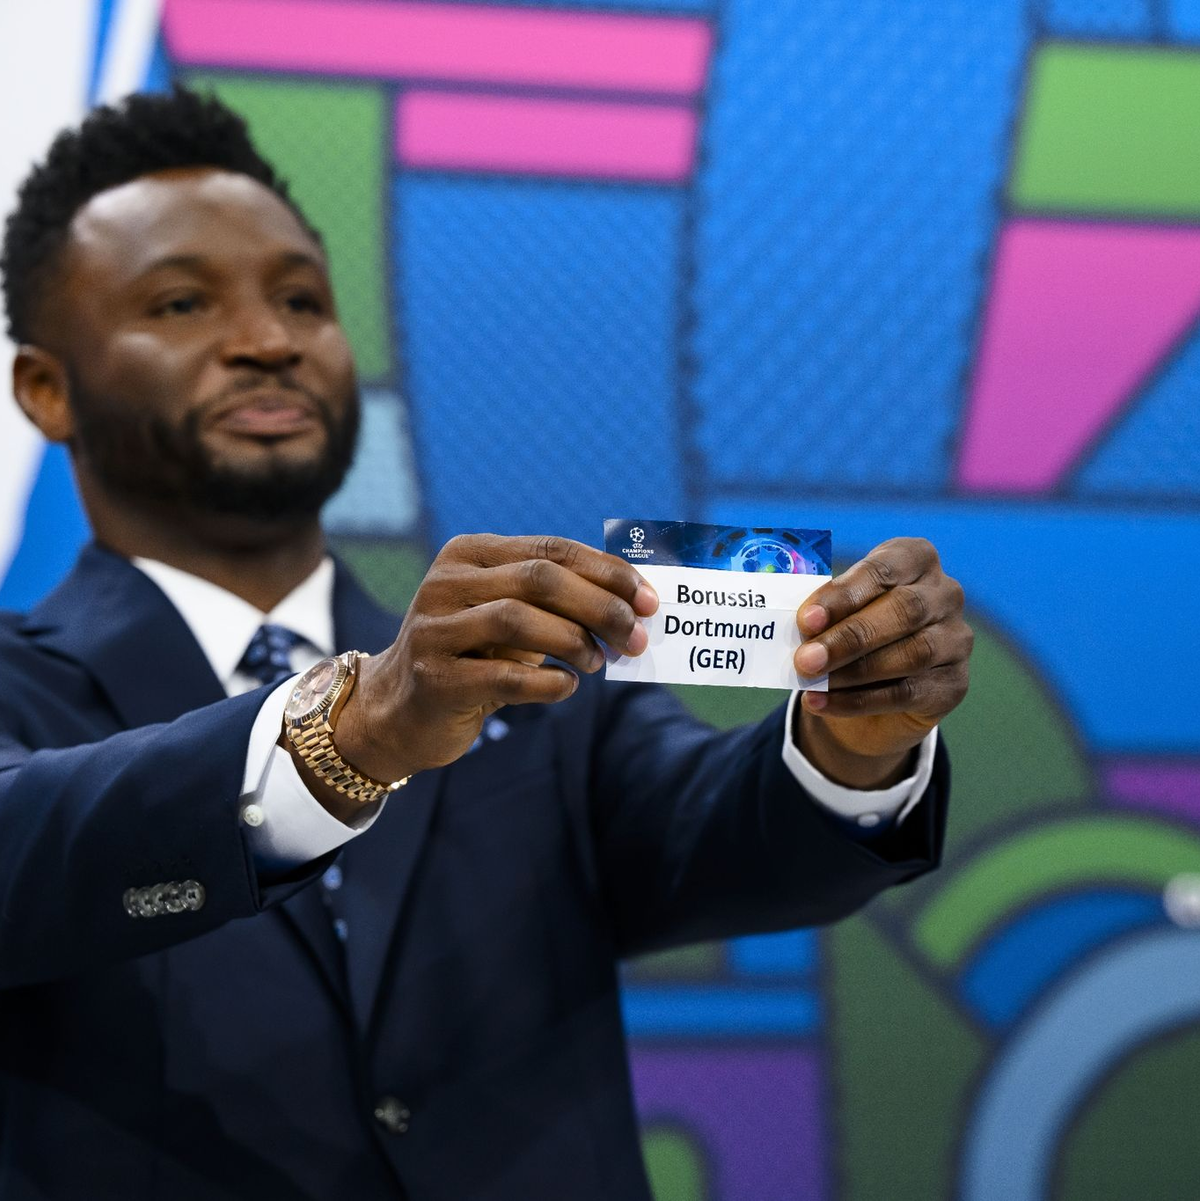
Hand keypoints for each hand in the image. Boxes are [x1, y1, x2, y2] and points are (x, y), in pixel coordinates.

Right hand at [334, 534, 658, 782]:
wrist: (398, 710)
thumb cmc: (473, 656)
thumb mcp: (509, 616)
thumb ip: (559, 601)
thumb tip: (636, 603)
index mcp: (468, 554)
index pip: (551, 550)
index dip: (607, 573)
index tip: (649, 599)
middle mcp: (446, 583)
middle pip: (539, 579)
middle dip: (600, 607)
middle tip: (635, 637)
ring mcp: (433, 630)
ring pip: (518, 620)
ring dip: (574, 642)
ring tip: (596, 662)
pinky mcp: (433, 678)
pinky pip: (505, 677)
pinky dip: (549, 683)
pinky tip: (567, 687)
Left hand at [791, 538, 971, 789]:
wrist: (877, 684)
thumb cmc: (854, 630)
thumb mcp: (839, 611)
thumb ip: (826, 614)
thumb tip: (800, 630)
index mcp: (915, 559)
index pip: (883, 571)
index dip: (843, 595)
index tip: (806, 620)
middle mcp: (945, 594)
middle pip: (904, 610)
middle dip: (849, 637)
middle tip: (805, 659)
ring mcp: (956, 639)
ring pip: (913, 653)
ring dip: (855, 671)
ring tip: (813, 684)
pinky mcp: (954, 683)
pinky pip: (908, 693)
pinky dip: (859, 700)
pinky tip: (823, 703)